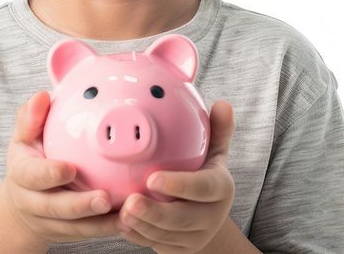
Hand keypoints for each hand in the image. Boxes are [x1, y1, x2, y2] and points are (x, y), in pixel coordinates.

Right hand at [0, 90, 120, 247]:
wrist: (23, 205)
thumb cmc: (30, 159)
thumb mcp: (24, 137)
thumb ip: (31, 117)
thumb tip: (42, 96)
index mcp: (22, 175)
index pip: (32, 176)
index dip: (49, 174)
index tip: (69, 169)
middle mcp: (34, 202)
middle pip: (55, 208)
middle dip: (79, 206)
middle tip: (104, 199)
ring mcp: (51, 222)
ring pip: (75, 228)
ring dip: (100, 223)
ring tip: (124, 214)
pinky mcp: (68, 233)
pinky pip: (89, 234)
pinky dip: (108, 229)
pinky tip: (130, 222)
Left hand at [115, 100, 235, 252]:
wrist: (209, 218)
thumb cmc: (204, 175)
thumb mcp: (214, 154)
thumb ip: (216, 130)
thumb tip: (222, 104)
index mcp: (220, 188)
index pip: (202, 188)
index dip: (179, 184)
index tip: (153, 178)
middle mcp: (210, 216)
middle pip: (183, 219)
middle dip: (155, 213)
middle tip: (130, 201)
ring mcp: (195, 237)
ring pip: (166, 236)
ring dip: (141, 226)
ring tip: (120, 212)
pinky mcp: (179, 250)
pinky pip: (155, 245)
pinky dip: (137, 236)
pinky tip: (120, 224)